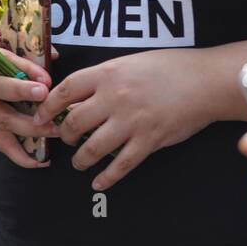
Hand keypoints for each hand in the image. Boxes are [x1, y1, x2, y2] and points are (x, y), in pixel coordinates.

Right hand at [0, 47, 57, 168]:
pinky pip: (6, 149)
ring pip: (6, 125)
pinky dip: (24, 158)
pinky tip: (44, 161)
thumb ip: (27, 54)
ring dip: (34, 129)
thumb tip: (56, 56)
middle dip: (24, 97)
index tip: (46, 81)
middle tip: (48, 101)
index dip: (26, 72)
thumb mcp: (2, 51)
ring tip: (57, 129)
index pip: (4, 66)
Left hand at [32, 49, 218, 190]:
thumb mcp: (132, 62)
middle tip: (66, 139)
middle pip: (73, 122)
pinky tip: (99, 182)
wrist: (205, 80)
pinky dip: (106, 178)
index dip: (47, 106)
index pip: (65, 90)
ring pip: (92, 148)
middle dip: (64, 135)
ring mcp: (131, 121)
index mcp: (109, 74)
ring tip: (80, 162)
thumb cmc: (171, 67)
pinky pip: (120, 165)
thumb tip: (80, 95)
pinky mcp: (148, 140)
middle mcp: (115, 97)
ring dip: (80, 159)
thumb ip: (106, 77)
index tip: (41, 116)